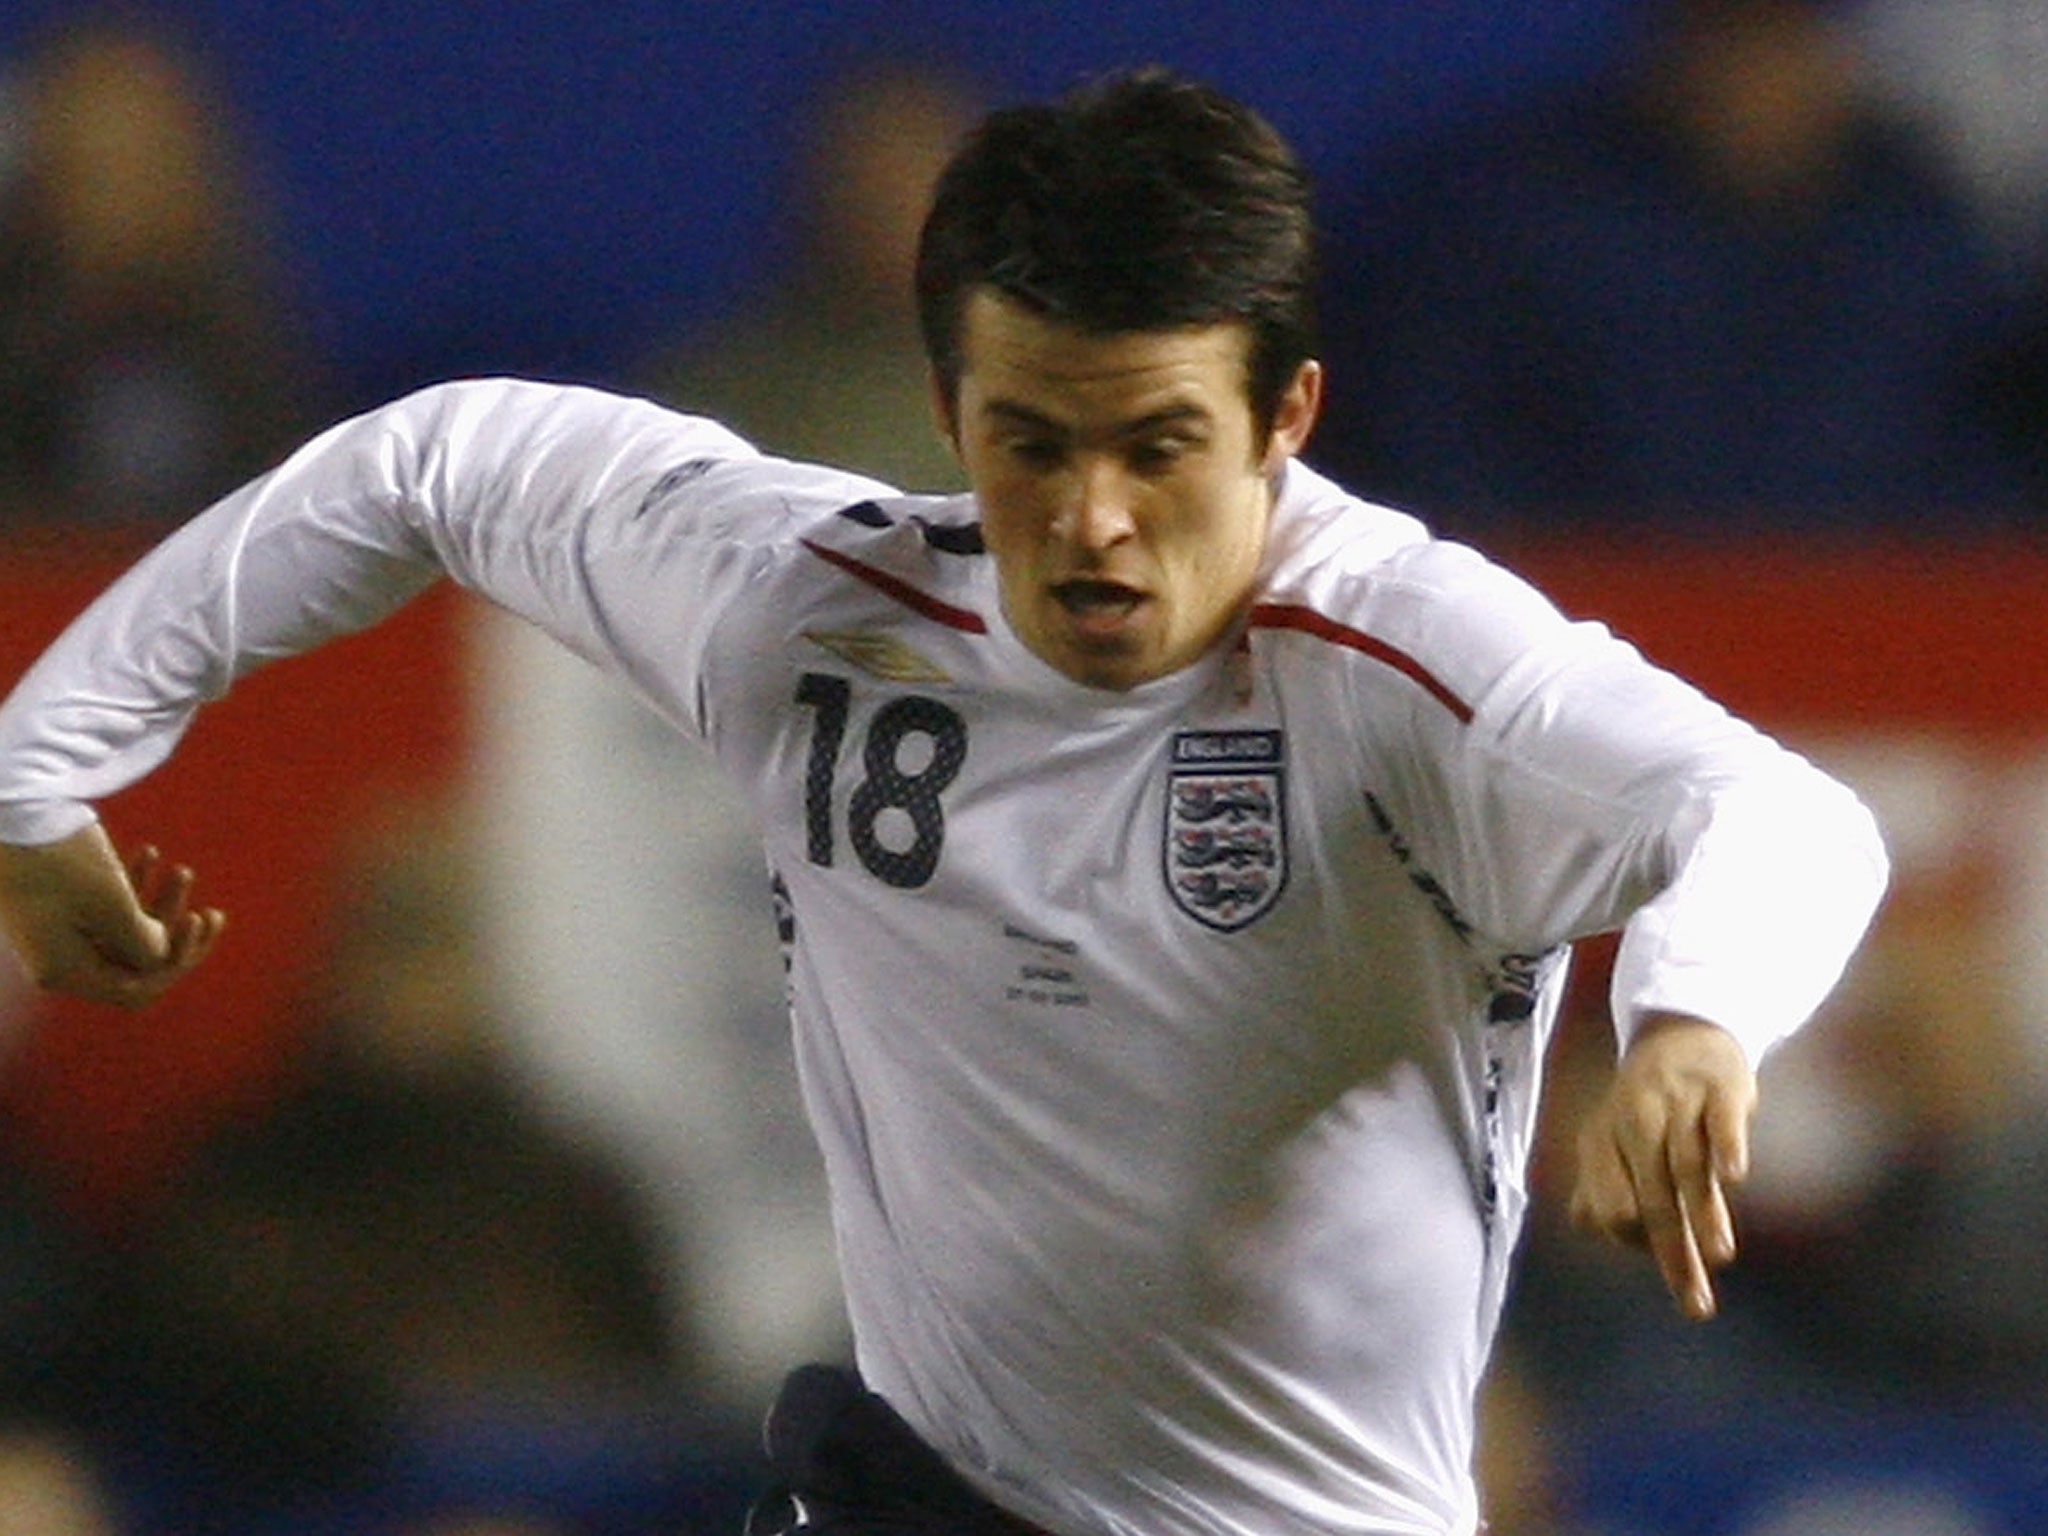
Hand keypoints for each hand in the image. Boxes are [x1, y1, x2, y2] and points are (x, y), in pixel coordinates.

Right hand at [0, 823, 224, 1007]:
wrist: (3, 805)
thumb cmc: (58, 855)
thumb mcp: (113, 903)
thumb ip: (145, 943)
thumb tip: (160, 959)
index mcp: (65, 972)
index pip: (135, 990)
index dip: (174, 964)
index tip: (198, 922)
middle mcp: (54, 961)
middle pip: (130, 965)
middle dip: (172, 934)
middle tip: (210, 911)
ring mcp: (50, 934)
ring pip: (119, 932)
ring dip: (156, 904)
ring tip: (182, 869)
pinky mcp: (49, 906)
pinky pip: (98, 909)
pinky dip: (128, 887)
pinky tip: (151, 852)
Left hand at [1568, 1013, 1755, 1320]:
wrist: (1683, 1030)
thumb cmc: (1648, 1101)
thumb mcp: (1612, 1137)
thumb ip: (1601, 1183)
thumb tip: (1586, 1226)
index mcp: (1602, 1141)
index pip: (1610, 1208)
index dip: (1635, 1242)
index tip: (1669, 1265)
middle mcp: (1633, 1123)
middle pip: (1649, 1198)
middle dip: (1672, 1253)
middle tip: (1696, 1303)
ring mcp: (1677, 1103)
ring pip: (1686, 1165)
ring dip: (1702, 1211)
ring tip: (1719, 1255)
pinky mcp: (1720, 1086)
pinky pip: (1721, 1119)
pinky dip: (1727, 1145)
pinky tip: (1736, 1178)